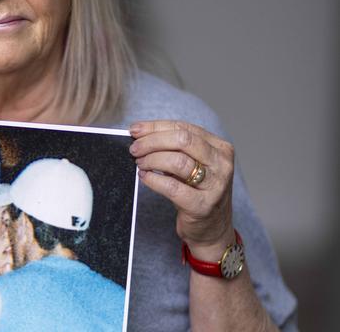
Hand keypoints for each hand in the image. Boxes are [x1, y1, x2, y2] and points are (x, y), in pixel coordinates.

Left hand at [130, 120, 235, 254]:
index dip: (156, 127)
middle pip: (182, 140)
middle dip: (152, 141)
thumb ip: (173, 148)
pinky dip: (153, 179)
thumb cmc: (197, 192)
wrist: (212, 230)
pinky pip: (172, 187)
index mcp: (220, 148)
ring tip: (140, 163)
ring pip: (178, 161)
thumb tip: (140, 133)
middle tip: (134, 148)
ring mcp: (215, 186)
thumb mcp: (192, 165)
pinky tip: (144, 177)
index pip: (184, 128)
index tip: (135, 129)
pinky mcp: (203, 206)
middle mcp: (222, 164)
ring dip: (152, 159)